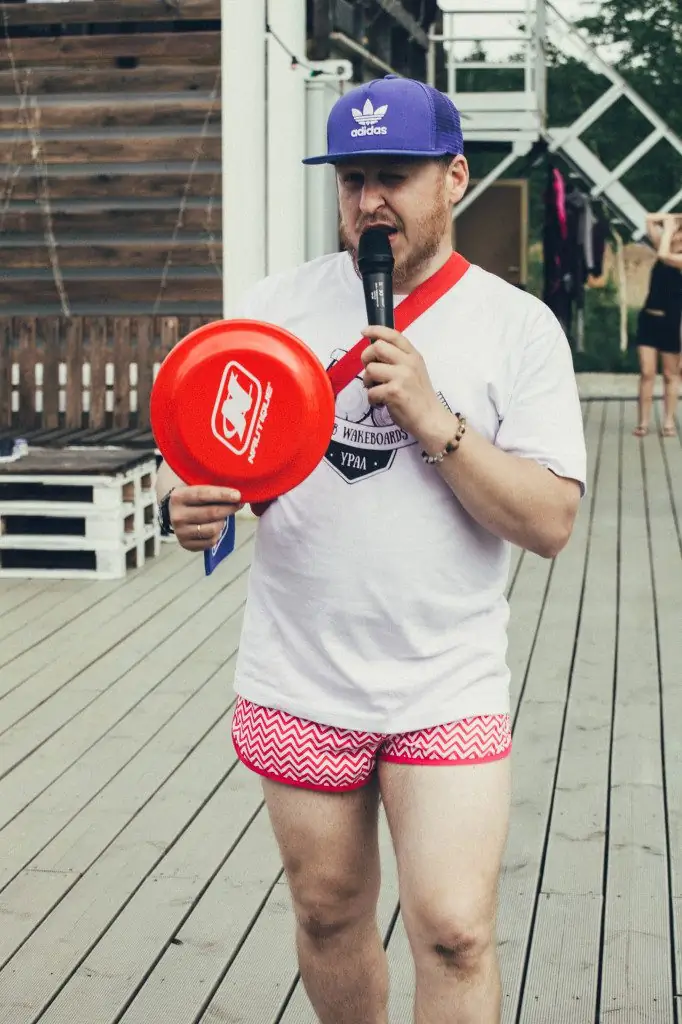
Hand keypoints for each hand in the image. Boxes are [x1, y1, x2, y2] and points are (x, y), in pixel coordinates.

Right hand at [169, 485, 242, 551]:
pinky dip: (218, 534)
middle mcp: (177, 516)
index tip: (238, 495)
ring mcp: (181, 532)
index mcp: (178, 497)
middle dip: (229, 508)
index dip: (223, 495)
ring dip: (222, 522)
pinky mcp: (186, 545)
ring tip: (222, 517)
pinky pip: (211, 541)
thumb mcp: (196, 488)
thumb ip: (213, 490)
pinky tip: (215, 527)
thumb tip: (236, 496)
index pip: (203, 495)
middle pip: (211, 513)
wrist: (175, 514)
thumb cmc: (192, 499)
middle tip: (238, 504)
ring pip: (213, 529)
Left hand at [360, 326, 450, 445]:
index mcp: (414, 356)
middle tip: (370, 371)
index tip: (364, 332)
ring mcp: (402, 377)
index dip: (376, 330)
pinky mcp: (394, 392)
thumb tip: (375, 353)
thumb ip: (400, 360)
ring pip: (371, 369)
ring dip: (368, 381)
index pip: (394, 335)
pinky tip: (380, 402)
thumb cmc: (420, 398)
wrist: (430, 419)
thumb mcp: (415, 371)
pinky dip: (372, 399)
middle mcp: (409, 363)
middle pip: (377, 347)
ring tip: (376, 390)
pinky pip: (371, 390)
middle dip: (366, 357)